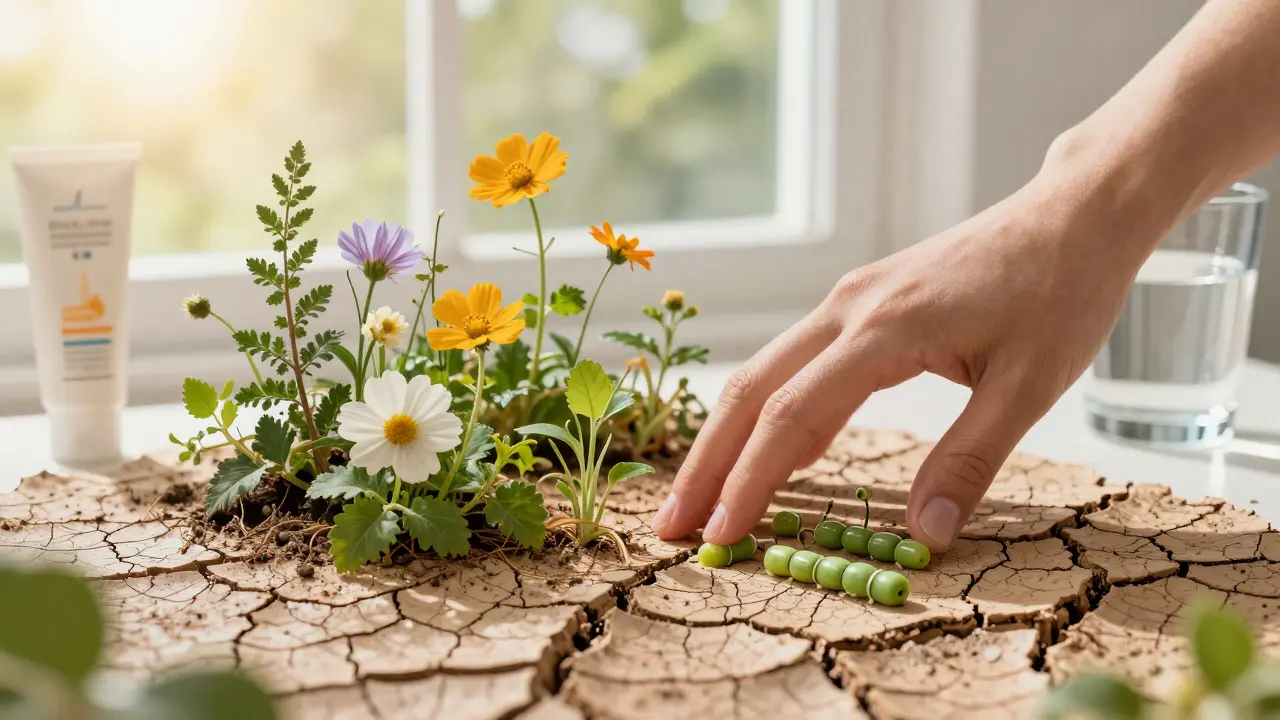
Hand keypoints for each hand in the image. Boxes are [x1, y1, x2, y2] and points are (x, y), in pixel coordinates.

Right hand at [650, 170, 1162, 550]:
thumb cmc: (1062, 292)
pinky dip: (770, 414)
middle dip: (706, 464)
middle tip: (669, 528)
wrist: (1075, 213)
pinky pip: (797, 364)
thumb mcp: (1029, 386)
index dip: (750, 482)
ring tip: (701, 501)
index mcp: (883, 328)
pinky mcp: (861, 304)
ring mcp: (849, 301)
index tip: (719, 537)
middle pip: (750, 391)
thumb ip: (968, 462)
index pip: (791, 415)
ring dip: (727, 440)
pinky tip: (771, 455)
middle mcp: (847, 308)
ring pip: (764, 374)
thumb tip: (921, 537)